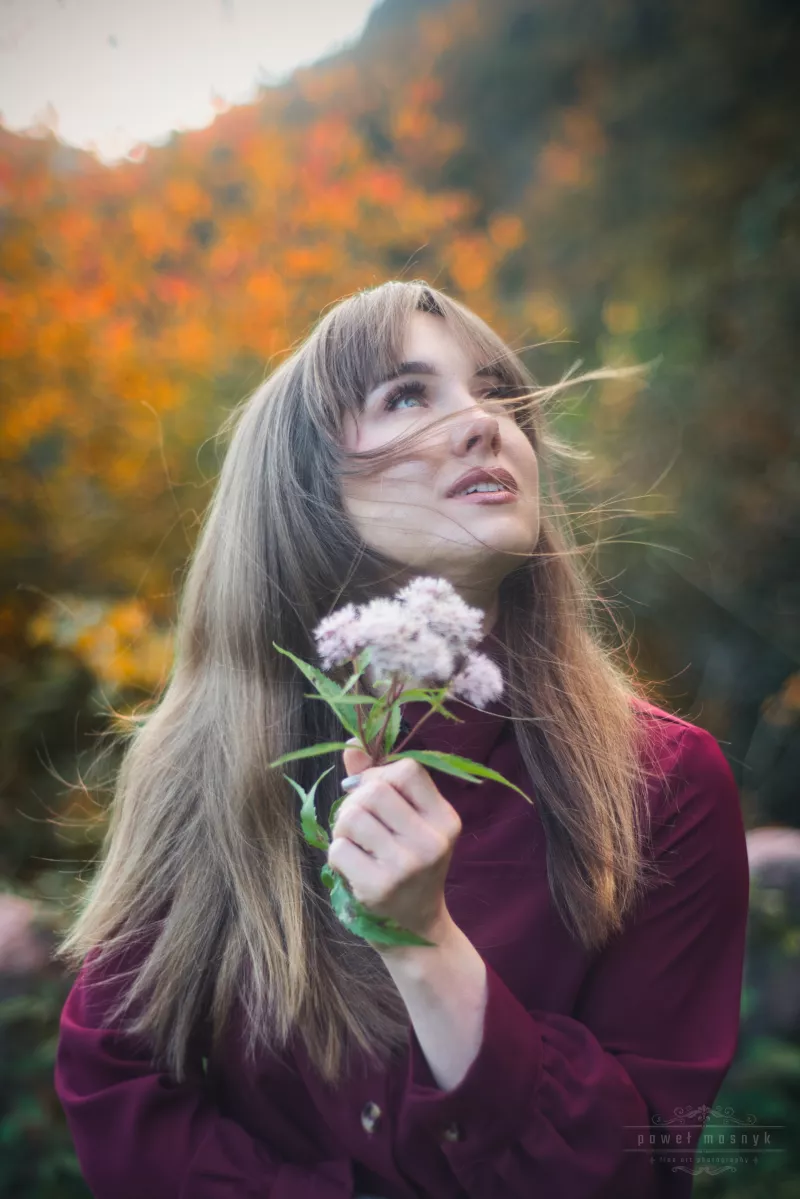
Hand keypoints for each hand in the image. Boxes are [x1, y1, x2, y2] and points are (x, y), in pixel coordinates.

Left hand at [328, 742, 461, 945]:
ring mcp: (406, 866)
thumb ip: (381, 780)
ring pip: (352, 816)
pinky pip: (338, 848)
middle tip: (359, 824)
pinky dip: (336, 853)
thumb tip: (350, 742)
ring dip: (342, 827)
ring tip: (354, 844)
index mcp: (445, 819)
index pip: (407, 769)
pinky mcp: (378, 887)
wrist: (415, 929)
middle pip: (375, 789)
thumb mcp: (409, 823)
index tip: (376, 795)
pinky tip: (351, 867)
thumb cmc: (408, 865)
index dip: (380, 776)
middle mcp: (431, 841)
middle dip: (355, 801)